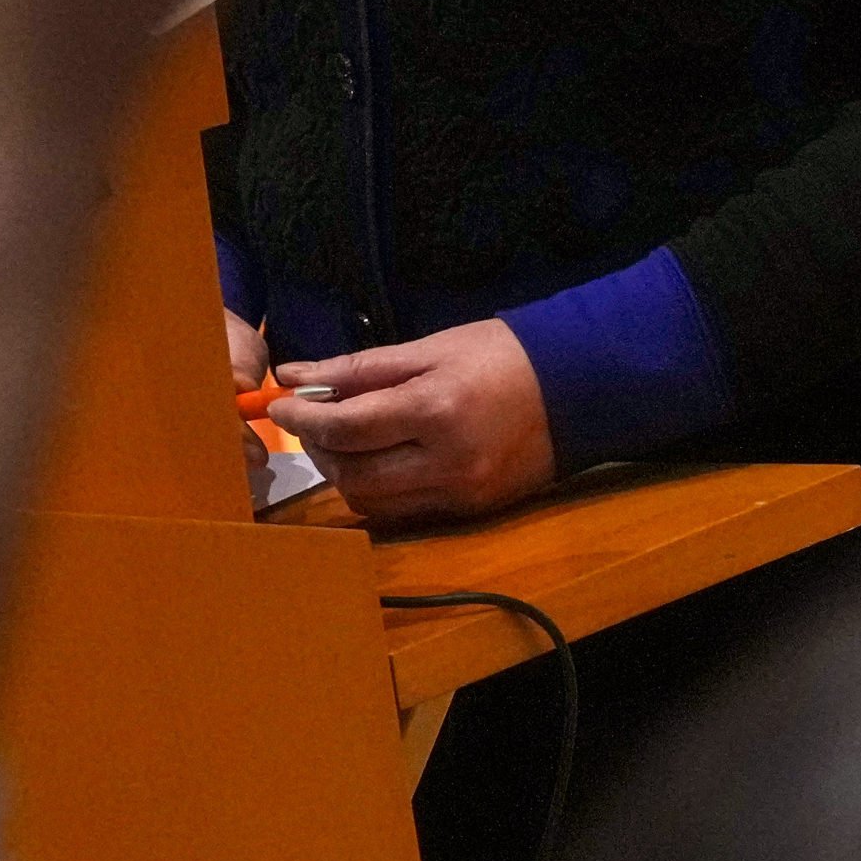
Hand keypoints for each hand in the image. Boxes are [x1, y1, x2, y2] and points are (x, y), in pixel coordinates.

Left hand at [269, 319, 558, 526]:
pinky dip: (377, 491)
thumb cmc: (500, 355)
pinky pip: (403, 513)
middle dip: (321, 450)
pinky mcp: (468, 512)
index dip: (305, 419)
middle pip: (353, 475)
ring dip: (344, 475)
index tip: (282, 406)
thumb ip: (359, 367)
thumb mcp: (430, 347)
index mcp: (436, 408)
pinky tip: (377, 461)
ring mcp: (459, 493)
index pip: (348, 427)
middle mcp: (446, 461)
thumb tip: (293, 376)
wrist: (578, 387)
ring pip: (372, 503)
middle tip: (312, 422)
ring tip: (343, 441)